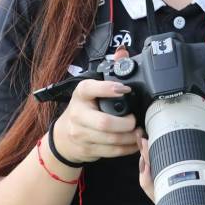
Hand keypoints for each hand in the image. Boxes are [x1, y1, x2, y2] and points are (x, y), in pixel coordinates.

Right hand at [53, 48, 143, 163]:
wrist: (64, 137)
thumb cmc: (84, 108)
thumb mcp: (91, 89)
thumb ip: (109, 71)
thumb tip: (123, 52)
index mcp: (80, 95)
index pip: (90, 89)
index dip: (108, 89)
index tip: (125, 90)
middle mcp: (78, 114)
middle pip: (104, 123)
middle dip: (125, 124)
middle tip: (135, 120)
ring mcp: (81, 134)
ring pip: (110, 140)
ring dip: (130, 138)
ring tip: (140, 132)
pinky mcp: (87, 150)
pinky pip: (112, 152)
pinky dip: (128, 149)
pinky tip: (135, 143)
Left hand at [138, 96, 204, 204]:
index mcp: (204, 190)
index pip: (168, 183)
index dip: (152, 165)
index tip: (147, 145)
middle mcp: (197, 198)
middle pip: (160, 186)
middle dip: (148, 163)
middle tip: (143, 141)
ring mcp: (195, 198)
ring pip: (164, 190)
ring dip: (153, 170)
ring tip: (146, 149)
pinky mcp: (197, 194)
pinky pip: (174, 187)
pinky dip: (164, 175)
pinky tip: (159, 160)